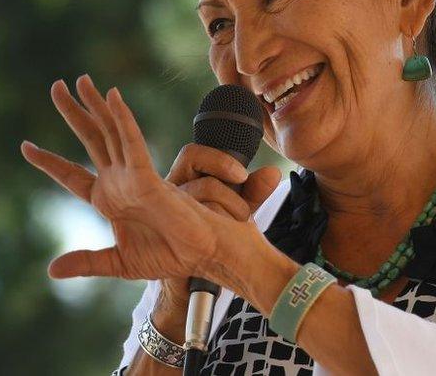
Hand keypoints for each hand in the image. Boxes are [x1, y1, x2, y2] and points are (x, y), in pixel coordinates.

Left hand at [19, 74, 273, 280]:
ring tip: (80, 80)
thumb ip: (86, 262)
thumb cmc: (169, 256)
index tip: (26, 147)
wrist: (201, 255)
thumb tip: (50, 270)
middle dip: (73, 112)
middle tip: (56, 86)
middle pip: (91, 139)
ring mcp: (133, 175)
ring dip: (95, 105)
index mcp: (108, 200)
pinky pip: (132, 143)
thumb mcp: (118, 262)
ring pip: (110, 132)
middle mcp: (119, 181)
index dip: (50, 162)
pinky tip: (112, 98)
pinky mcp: (148, 176)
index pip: (72, 175)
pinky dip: (122, 120)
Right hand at [159, 144, 282, 309]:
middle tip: (243, 212)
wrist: (195, 280)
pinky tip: (223, 241)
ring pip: (195, 198)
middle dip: (228, 195)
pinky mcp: (164, 239)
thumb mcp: (237, 211)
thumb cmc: (212, 239)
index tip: (242, 176)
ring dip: (224, 214)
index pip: (192, 154)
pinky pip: (189, 226)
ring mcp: (162, 215)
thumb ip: (253, 191)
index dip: (218, 160)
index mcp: (184, 180)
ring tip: (236, 229)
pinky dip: (213, 230)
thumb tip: (273, 172)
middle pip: (196, 175)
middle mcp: (169, 194)